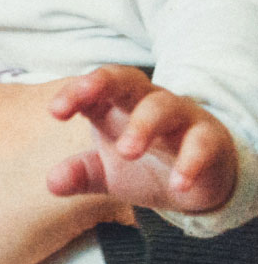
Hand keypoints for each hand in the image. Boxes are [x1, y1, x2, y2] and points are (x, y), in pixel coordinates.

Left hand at [47, 65, 238, 213]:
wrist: (199, 182)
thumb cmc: (146, 165)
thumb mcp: (108, 173)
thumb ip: (81, 173)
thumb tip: (52, 183)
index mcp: (116, 104)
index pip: (93, 88)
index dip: (74, 93)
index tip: (55, 111)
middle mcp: (147, 102)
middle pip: (126, 79)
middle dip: (102, 84)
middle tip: (83, 102)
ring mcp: (181, 117)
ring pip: (162, 106)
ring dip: (143, 125)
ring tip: (127, 152)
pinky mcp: (210, 139)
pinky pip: (201, 142)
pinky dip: (190, 162)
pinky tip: (178, 184)